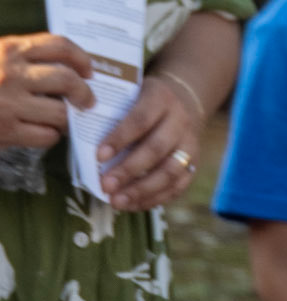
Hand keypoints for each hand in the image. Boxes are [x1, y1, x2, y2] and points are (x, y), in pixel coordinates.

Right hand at [0, 33, 93, 149]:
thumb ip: (22, 56)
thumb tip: (64, 65)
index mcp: (11, 48)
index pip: (59, 45)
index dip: (81, 57)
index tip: (90, 69)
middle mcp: (13, 73)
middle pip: (66, 79)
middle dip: (84, 92)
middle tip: (88, 100)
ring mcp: (10, 103)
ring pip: (59, 111)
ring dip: (68, 118)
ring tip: (67, 121)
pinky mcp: (5, 131)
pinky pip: (45, 135)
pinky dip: (52, 136)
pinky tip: (48, 135)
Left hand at [99, 71, 201, 210]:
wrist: (182, 103)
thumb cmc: (144, 104)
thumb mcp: (132, 96)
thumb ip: (113, 113)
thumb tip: (79, 137)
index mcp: (161, 98)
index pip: (141, 118)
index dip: (120, 138)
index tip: (99, 156)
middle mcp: (180, 120)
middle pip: (157, 147)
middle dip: (129, 170)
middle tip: (105, 186)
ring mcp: (190, 143)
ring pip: (170, 170)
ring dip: (142, 189)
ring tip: (116, 202)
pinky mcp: (193, 163)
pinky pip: (177, 186)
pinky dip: (154, 198)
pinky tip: (132, 205)